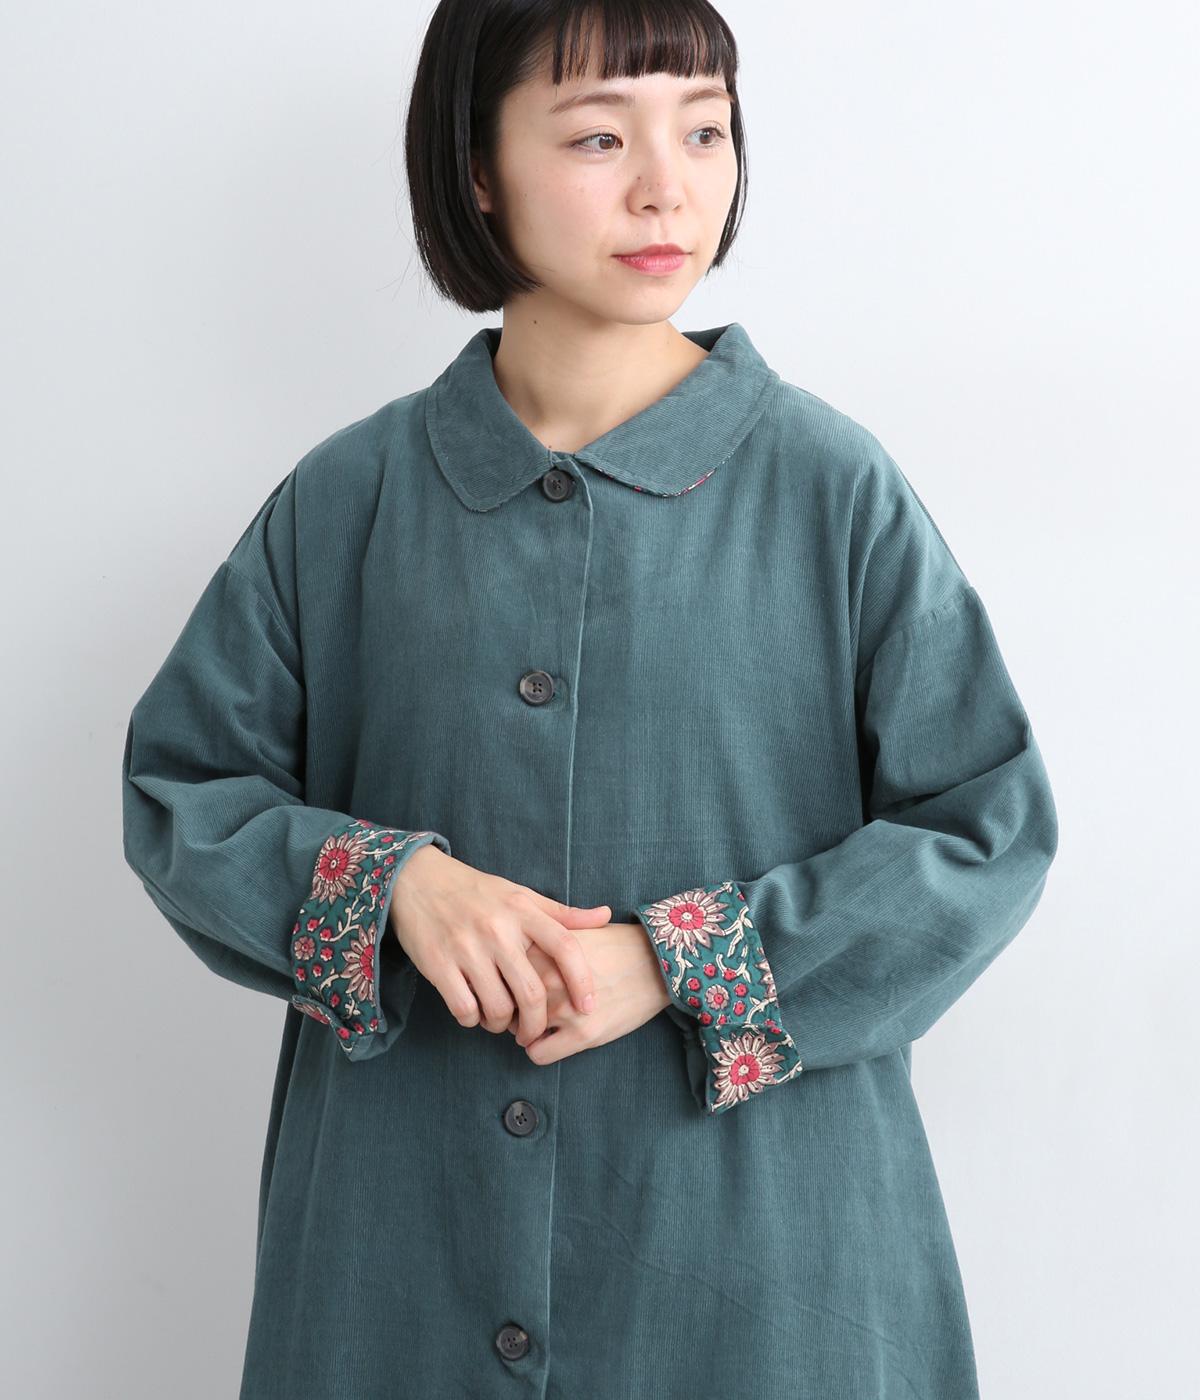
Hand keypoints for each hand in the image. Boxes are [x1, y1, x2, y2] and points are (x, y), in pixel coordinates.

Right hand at [389, 844, 610, 1045]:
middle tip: (533, 1032)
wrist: (416, 880)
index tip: (589, 1006)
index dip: (582, 981)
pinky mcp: (437, 964)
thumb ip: (562, 913)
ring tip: (501, 1020)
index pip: (565, 947)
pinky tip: (475, 1012)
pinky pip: (465, 1009)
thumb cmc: (476, 892)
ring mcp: (466, 948)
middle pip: (532, 992)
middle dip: (537, 1023)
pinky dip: (473, 1020)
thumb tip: (606, 916)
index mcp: (522, 910)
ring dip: (503, 1025)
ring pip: (498, 1008)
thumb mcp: (521, 895)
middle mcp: (497, 929)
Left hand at [507, 921, 670, 1064]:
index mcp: (540, 949)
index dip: (504, 983)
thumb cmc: (614, 945)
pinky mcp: (582, 1034)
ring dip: (526, 1031)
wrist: (656, 962)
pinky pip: (537, 1054)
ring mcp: (563, 1007)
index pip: (498, 974)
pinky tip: (554, 1039)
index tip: (511, 988)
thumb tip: (505, 956)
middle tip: (526, 1010)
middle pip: (504, 1004)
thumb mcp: (572, 931)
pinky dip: (540, 1050)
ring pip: (517, 1032)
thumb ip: (537, 941)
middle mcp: (546, 978)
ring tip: (543, 1024)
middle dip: (512, 1010)